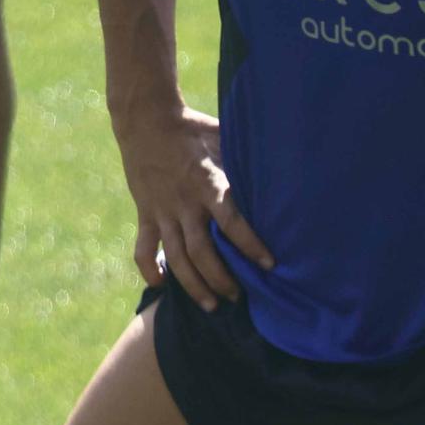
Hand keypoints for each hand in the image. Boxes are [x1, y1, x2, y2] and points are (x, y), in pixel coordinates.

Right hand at [114, 105, 272, 310]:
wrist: (145, 119)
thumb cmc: (194, 128)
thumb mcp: (224, 138)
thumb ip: (244, 162)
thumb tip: (281, 173)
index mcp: (207, 182)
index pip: (231, 220)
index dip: (250, 245)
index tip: (269, 265)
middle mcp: (184, 202)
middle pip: (202, 252)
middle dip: (221, 279)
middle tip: (239, 296)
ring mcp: (162, 210)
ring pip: (176, 258)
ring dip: (193, 285)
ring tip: (211, 305)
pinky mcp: (145, 213)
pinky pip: (143, 249)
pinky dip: (150, 270)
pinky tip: (162, 285)